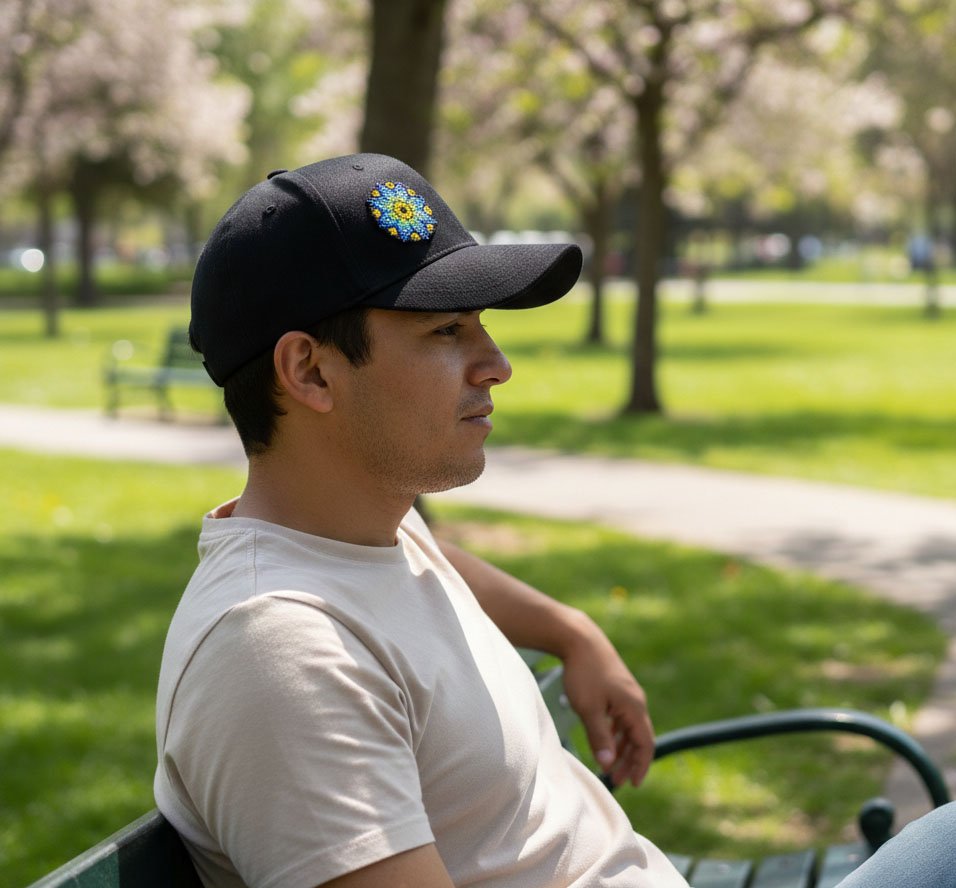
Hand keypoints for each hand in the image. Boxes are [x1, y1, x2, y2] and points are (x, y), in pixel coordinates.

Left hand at [559, 618, 654, 788]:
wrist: (580, 639)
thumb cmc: (584, 673)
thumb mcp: (589, 709)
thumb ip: (599, 737)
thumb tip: (607, 764)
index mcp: (634, 707)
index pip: (645, 744)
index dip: (640, 765)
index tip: (632, 783)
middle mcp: (636, 701)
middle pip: (639, 738)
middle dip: (629, 760)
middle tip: (615, 779)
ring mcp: (627, 694)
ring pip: (629, 728)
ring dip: (621, 748)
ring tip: (608, 764)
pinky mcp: (617, 688)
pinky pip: (621, 717)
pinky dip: (616, 732)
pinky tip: (605, 740)